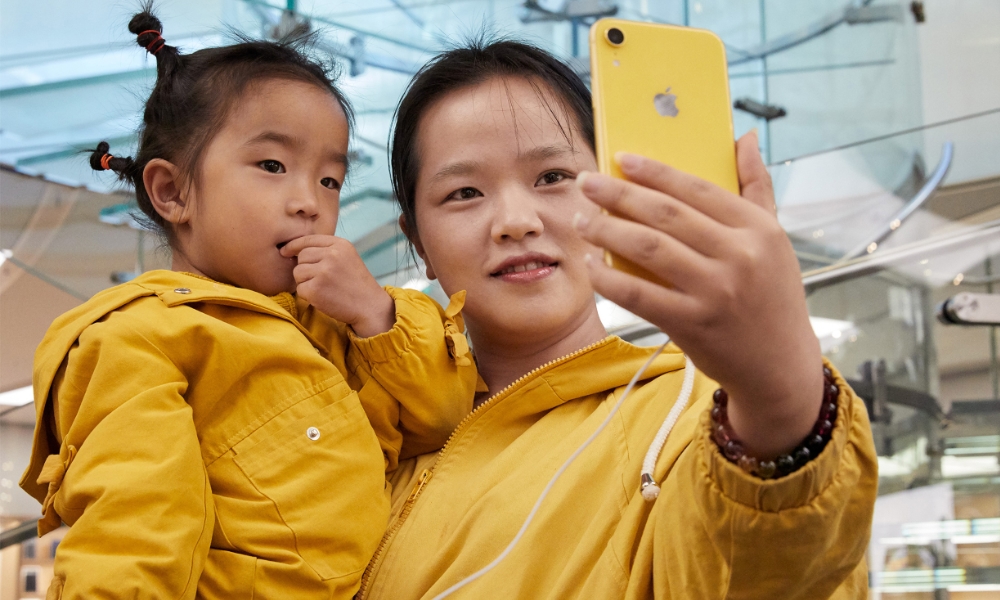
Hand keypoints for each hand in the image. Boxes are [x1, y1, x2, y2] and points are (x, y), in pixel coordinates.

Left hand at [279, 235, 394, 337]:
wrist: (370, 306)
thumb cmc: (356, 284)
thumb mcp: (347, 258)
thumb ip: (326, 250)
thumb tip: (295, 250)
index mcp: (340, 245)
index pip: (308, 239)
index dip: (294, 246)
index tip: (285, 251)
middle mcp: (332, 255)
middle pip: (301, 256)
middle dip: (305, 268)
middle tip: (321, 280)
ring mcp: (324, 272)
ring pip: (298, 272)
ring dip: (305, 282)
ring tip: (324, 288)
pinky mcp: (316, 289)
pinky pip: (300, 289)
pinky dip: (307, 295)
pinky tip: (323, 297)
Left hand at [573, 132, 822, 457]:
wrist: (780, 366)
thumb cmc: (771, 296)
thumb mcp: (775, 240)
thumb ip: (758, 187)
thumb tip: (746, 138)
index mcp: (759, 229)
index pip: (696, 188)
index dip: (654, 171)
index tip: (620, 158)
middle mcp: (739, 256)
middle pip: (665, 213)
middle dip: (618, 194)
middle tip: (586, 183)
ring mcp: (715, 291)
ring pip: (648, 248)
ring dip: (607, 230)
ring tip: (582, 220)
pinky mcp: (693, 324)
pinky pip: (638, 294)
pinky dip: (609, 279)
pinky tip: (591, 266)